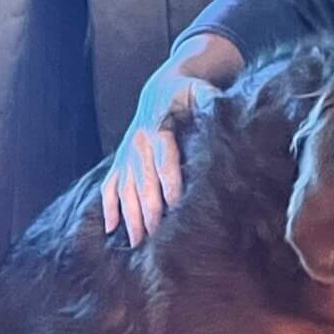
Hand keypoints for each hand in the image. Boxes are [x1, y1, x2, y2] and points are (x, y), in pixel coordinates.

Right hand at [101, 64, 217, 246]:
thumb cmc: (186, 94)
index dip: (170, 182)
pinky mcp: (120, 161)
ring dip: (130, 216)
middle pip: (143, 181)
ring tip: (137, 243)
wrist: (159, 90)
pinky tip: (110, 229)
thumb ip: (210, 99)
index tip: (176, 206)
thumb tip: (225, 108)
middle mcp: (138, 143)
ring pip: (125, 188)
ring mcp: (126, 154)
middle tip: (156, 238)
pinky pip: (109, 186)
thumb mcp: (199, 90)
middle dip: (149, 209)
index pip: (164, 159)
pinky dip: (108, 207)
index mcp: (159, 128)